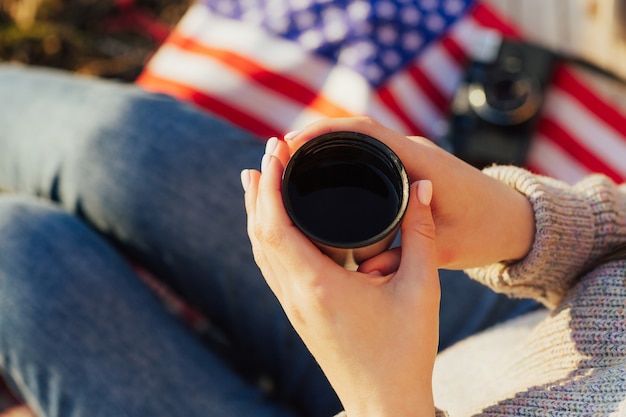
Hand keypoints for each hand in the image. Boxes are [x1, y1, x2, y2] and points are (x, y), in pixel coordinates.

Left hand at [242, 137, 439, 416]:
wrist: (385, 404)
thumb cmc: (405, 352)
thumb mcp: (422, 288)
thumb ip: (422, 234)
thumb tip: (422, 187)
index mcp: (319, 286)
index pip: (276, 225)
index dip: (271, 183)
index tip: (276, 148)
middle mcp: (296, 295)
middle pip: (260, 233)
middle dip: (261, 188)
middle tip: (270, 149)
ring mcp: (293, 307)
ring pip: (261, 250)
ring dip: (257, 211)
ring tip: (260, 176)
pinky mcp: (299, 313)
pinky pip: (272, 265)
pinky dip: (268, 235)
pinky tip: (275, 224)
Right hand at [283, 117, 534, 269]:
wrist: (515, 221)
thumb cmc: (485, 232)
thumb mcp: (445, 249)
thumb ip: (405, 256)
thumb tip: (364, 271)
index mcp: (420, 161)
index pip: (364, 131)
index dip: (323, 132)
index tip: (290, 142)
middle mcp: (413, 151)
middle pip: (355, 133)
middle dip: (316, 140)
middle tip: (279, 159)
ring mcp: (412, 158)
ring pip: (362, 144)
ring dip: (330, 150)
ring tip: (294, 169)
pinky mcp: (411, 168)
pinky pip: (372, 156)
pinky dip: (347, 162)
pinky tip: (327, 179)